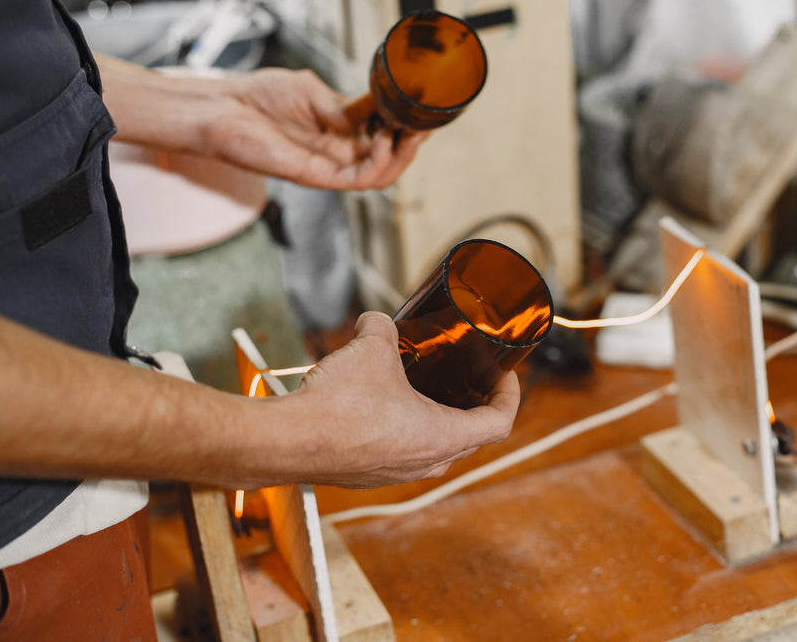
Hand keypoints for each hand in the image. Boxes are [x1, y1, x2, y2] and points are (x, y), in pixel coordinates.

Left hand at [203, 68, 428, 189]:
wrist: (224, 108)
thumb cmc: (258, 97)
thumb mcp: (313, 92)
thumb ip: (346, 105)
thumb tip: (377, 105)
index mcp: (339, 133)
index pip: (384, 138)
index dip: (406, 128)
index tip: (421, 111)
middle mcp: (336, 153)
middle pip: (388, 162)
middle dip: (411, 146)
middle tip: (423, 126)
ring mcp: (326, 166)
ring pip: (378, 177)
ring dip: (400, 158)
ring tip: (409, 134)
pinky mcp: (313, 175)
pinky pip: (355, 180)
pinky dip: (377, 163)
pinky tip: (384, 141)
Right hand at [249, 312, 520, 488]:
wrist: (287, 442)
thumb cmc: (338, 404)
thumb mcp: (372, 348)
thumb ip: (383, 328)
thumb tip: (377, 320)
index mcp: (443, 436)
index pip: (499, 423)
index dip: (509, 396)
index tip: (505, 376)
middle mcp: (426, 463)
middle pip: (471, 439)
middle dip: (474, 408)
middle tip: (469, 380)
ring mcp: (397, 474)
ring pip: (434, 450)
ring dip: (437, 422)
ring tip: (426, 390)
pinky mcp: (368, 476)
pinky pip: (401, 455)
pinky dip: (404, 433)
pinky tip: (384, 408)